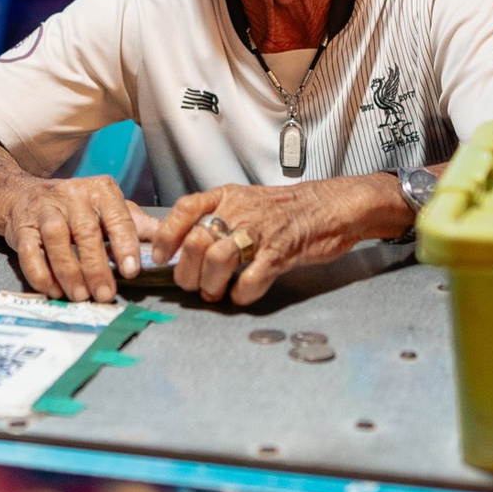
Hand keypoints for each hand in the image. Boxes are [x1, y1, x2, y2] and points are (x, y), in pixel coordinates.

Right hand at [0, 175, 144, 302]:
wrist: (22, 196)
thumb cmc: (76, 209)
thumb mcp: (109, 209)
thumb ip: (138, 227)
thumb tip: (172, 244)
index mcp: (101, 191)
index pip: (118, 217)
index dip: (124, 244)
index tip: (131, 271)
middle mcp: (72, 195)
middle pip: (86, 232)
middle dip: (96, 266)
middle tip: (105, 294)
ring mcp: (44, 209)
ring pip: (56, 238)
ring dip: (68, 270)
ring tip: (80, 295)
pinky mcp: (21, 226)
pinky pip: (28, 250)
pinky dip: (40, 273)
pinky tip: (53, 290)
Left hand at [144, 175, 409, 305]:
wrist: (331, 206)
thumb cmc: (287, 210)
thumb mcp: (246, 202)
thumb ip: (217, 219)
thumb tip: (184, 247)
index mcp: (227, 196)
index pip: (184, 209)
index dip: (166, 236)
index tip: (161, 257)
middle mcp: (240, 210)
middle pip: (196, 241)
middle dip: (188, 272)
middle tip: (194, 285)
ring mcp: (261, 231)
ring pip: (218, 259)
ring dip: (211, 284)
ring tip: (215, 293)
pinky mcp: (282, 252)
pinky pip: (252, 278)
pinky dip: (241, 294)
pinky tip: (242, 295)